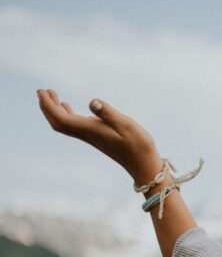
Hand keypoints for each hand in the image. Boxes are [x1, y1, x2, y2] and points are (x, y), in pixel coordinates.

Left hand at [36, 89, 163, 188]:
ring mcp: (92, 137)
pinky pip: (75, 126)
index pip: (62, 118)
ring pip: (65, 125)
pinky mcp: (98, 138)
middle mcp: (88, 135)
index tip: (42, 91)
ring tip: (53, 96)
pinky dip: (66, 115)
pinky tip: (69, 107)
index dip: (49, 105)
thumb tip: (93, 102)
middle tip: (43, 91)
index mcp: (91, 130)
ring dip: (55, 111)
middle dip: (47, 108)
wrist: (144, 165)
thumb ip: (109, 113)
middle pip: (58, 123)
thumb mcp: (126, 125)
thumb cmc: (138, 145)